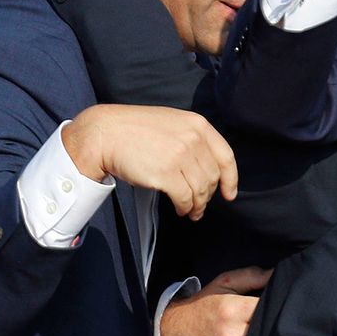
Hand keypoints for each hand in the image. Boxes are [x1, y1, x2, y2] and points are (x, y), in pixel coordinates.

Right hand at [62, 105, 237, 219]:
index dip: (230, 179)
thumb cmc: (135, 130)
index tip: (230, 193)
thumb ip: (192, 138)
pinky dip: (185, 208)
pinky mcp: (166, 174)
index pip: (225, 156)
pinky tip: (180, 210)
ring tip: (191, 212)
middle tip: (201, 206)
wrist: (105, 134)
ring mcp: (180, 156)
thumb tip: (206, 168)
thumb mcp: (172, 123)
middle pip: (212, 177)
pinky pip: (185, 198)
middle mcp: (193, 139)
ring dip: (198, 205)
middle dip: (208, 196)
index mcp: (197, 124)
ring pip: (201, 190)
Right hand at [158, 266, 270, 335]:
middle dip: (272, 326)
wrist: (175, 333)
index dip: (277, 307)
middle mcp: (229, 335)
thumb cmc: (204, 306)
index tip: (277, 307)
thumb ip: (252, 276)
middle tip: (270, 322)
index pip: (268, 309)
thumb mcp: (224, 284)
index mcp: (231, 310)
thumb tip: (278, 274)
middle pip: (268, 333)